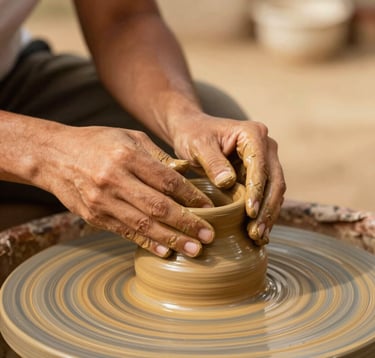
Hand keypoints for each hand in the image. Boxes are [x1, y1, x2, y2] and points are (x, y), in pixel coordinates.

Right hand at [42, 126, 214, 256]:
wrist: (54, 156)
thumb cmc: (97, 142)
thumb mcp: (129, 137)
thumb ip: (158, 156)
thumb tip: (186, 173)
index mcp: (127, 156)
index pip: (168, 181)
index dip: (192, 196)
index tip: (210, 208)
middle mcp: (115, 180)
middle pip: (159, 206)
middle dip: (187, 223)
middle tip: (209, 236)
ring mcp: (103, 201)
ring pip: (144, 224)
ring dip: (171, 239)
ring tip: (194, 250)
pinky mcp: (95, 217)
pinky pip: (125, 232)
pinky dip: (146, 243)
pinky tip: (165, 252)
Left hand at [172, 113, 285, 244]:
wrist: (194, 132)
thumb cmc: (194, 135)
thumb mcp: (198, 145)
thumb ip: (212, 161)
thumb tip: (228, 182)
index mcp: (252, 134)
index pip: (260, 165)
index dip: (257, 190)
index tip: (251, 212)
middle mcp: (265, 147)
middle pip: (275, 181)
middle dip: (266, 209)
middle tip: (255, 232)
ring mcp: (265, 161)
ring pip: (275, 191)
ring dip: (268, 215)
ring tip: (257, 237)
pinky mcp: (260, 175)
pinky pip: (267, 196)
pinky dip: (264, 214)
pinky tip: (259, 233)